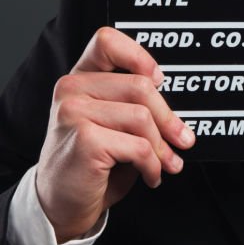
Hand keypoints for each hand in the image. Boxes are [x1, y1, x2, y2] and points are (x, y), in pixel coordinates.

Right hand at [36, 27, 194, 243]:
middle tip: (182, 140)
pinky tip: (150, 175)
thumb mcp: (112, 125)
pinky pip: (138, 146)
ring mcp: (74, 112)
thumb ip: (133, 105)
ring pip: (142, 118)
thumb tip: (177, 111)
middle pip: (140, 86)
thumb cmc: (92, 164)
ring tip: (165, 163)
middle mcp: (72, 90)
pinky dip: (152, 165)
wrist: (61, 204)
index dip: (139, 56)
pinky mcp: (85, 139)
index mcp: (80, 78)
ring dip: (161, 147)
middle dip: (168, 118)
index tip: (159, 80)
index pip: (107, 41)